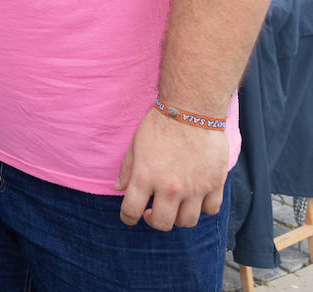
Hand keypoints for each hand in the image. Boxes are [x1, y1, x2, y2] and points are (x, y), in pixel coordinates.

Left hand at [116, 107, 227, 230]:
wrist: (191, 110)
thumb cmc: (160, 124)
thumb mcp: (136, 144)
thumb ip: (127, 169)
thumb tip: (119, 188)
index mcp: (145, 177)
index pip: (131, 211)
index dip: (128, 218)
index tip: (130, 217)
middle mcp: (169, 187)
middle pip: (162, 223)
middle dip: (154, 221)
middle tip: (153, 211)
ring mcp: (194, 188)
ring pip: (188, 221)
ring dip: (179, 217)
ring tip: (175, 206)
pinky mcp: (214, 183)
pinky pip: (211, 209)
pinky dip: (203, 208)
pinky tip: (196, 198)